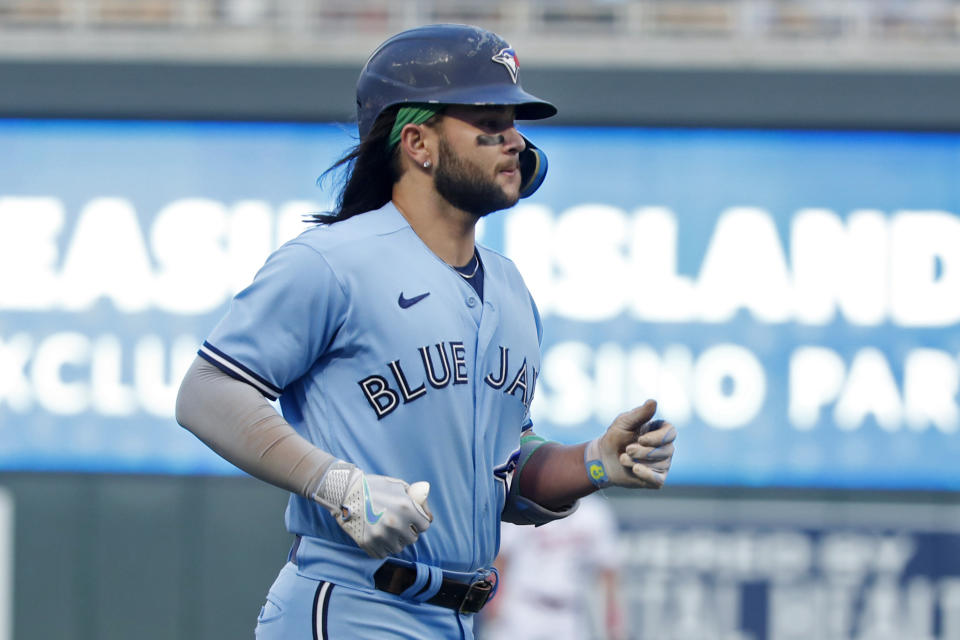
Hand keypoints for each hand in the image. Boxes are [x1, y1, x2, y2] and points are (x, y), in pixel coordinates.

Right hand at [312, 462, 432, 557]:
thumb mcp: (399, 486)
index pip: (424, 526)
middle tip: (397, 523)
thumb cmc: (375, 486)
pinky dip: (382, 547)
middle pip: (412, 538)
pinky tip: (376, 534)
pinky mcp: (368, 543)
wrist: (346, 491)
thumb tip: (429, 518)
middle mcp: (395, 523)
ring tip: (385, 528)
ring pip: (398, 548)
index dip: (419, 522)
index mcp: (406, 507)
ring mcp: (381, 535)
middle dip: (408, 531)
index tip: (412, 519)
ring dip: (395, 540)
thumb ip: (417, 501)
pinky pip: (383, 553)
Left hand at [585, 399, 675, 488]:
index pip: (671, 433)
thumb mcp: (624, 422)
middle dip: (643, 451)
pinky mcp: (656, 479)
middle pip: (666, 450)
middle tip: (627, 449)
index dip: (658, 438)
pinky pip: (657, 479)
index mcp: (661, 431)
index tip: (641, 439)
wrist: (604, 459)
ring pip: (660, 464)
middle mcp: (665, 447)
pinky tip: (635, 469)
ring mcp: (663, 464)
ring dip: (637, 461)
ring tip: (624, 458)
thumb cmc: (615, 437)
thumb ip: (639, 414)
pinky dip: (645, 474)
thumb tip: (653, 401)